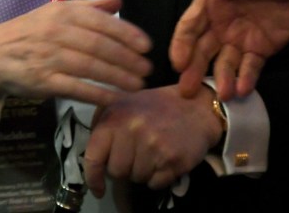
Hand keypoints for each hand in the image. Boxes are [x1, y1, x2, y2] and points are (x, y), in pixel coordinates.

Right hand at [0, 0, 151, 105]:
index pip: (102, 22)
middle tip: (147, 69)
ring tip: (138, 84)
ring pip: (90, 67)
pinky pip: (75, 88)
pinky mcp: (43, 81)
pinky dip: (96, 94)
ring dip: (118, 77)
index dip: (127, 34)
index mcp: (64, 13)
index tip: (146, 46)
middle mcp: (57, 32)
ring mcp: (49, 57)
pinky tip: (114, 98)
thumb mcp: (57, 11)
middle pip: (99, 46)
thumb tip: (119, 1)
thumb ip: (90, 8)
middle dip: (127, 59)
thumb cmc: (31, 31)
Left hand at [83, 85, 220, 197]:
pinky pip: (154, 184)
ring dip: (144, 171)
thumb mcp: (126, 102)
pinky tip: (165, 158)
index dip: (93, 176)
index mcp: (116, 116)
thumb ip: (104, 121)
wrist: (198, 107)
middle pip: (116, 172)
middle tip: (139, 152)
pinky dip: (159, 177)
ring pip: (136, 178)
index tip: (97, 187)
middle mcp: (132, 130)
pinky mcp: (171, 160)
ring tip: (155, 151)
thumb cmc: (158, 106)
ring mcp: (153, 146)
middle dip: (126, 167)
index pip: (93, 156)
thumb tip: (90, 152)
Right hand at [169, 0, 288, 100]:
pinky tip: (243, 90)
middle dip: (193, 69)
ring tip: (224, 94)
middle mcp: (221, 22)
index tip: (178, 63)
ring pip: (224, 62)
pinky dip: (246, 79)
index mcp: (212, 0)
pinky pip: (250, 67)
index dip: (182, 44)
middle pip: (202, 49)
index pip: (191, 25)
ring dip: (221, 78)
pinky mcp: (260, 49)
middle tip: (187, 90)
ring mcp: (240, 38)